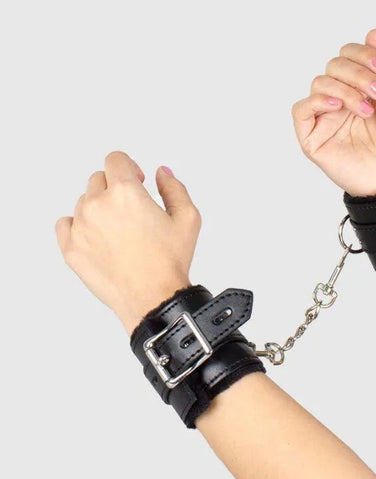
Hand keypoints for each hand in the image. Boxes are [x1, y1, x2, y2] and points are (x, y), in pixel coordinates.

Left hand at [55, 151, 200, 335]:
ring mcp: (80, 227)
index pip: (115, 159)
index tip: (136, 180)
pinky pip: (65, 224)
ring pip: (83, 201)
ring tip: (119, 230)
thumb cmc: (170, 261)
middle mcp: (97, 205)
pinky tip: (97, 236)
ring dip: (99, 207)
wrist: (153, 298)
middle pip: (98, 179)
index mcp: (125, 193)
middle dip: (115, 188)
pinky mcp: (71, 248)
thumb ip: (174, 188)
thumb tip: (161, 173)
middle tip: (131, 209)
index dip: (129, 167)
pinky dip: (78, 225)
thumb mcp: (188, 218)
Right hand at [292, 28, 375, 195]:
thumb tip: (373, 33)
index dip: (363, 54)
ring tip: (365, 109)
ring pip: (319, 82)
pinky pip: (301, 109)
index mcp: (360, 87)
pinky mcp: (313, 137)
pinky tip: (337, 107)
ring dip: (344, 89)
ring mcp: (325, 118)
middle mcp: (340, 100)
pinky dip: (317, 101)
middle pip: (333, 65)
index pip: (348, 55)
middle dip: (357, 73)